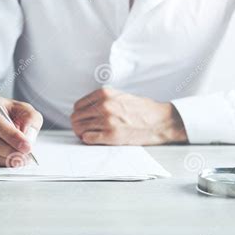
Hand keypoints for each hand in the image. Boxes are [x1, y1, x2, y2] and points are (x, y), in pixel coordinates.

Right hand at [0, 93, 42, 165]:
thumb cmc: (5, 112)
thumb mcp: (22, 109)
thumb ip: (30, 119)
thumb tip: (27, 136)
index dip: (10, 135)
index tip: (27, 146)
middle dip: (9, 150)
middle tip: (25, 156)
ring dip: (3, 159)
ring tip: (20, 159)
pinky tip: (8, 160)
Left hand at [71, 88, 187, 144]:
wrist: (159, 121)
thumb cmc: (142, 110)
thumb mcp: (120, 96)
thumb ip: (103, 100)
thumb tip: (85, 109)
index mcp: (104, 94)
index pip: (78, 105)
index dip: (79, 114)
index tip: (84, 120)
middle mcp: (104, 105)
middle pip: (76, 117)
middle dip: (78, 125)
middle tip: (84, 130)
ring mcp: (107, 120)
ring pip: (79, 129)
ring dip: (82, 134)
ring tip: (89, 136)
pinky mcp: (111, 135)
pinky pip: (88, 139)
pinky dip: (88, 140)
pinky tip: (95, 139)